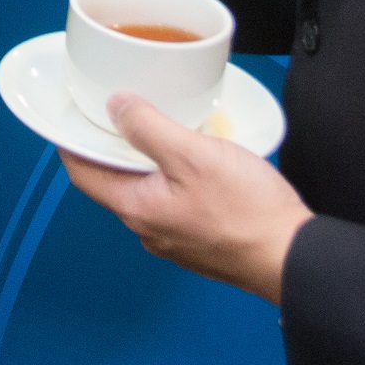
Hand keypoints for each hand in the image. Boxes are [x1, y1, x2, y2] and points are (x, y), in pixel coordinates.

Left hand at [63, 93, 312, 303]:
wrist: (292, 257)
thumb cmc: (247, 213)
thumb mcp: (193, 155)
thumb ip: (149, 128)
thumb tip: (117, 107)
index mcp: (138, 209)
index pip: (83, 174)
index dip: (72, 142)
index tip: (72, 117)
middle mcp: (150, 229)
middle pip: (114, 182)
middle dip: (113, 147)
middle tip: (120, 112)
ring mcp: (175, 238)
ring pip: (147, 191)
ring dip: (147, 160)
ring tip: (161, 127)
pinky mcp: (201, 239)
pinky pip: (174, 202)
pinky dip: (174, 176)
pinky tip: (195, 159)